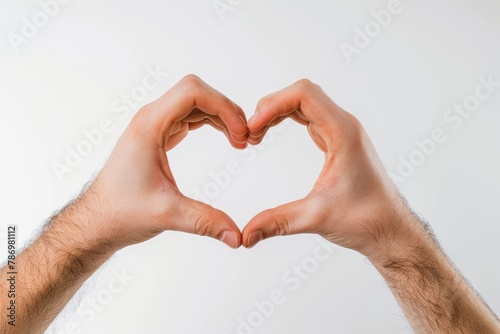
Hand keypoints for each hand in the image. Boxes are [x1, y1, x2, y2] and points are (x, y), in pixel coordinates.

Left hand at [78, 75, 247, 249]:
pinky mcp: (158, 136)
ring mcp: (153, 126)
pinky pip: (189, 117)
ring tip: (240, 140)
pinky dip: (211, 123)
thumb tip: (238, 238)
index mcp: (149, 126)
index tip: (240, 133)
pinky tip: (225, 138)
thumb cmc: (121, 213)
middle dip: (225, 109)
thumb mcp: (167, 215)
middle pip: (196, 92)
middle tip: (245, 137)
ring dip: (220, 115)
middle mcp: (150, 119)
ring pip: (194, 103)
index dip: (223, 106)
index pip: (192, 92)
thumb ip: (206, 222)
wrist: (97, 221)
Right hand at [242, 79, 408, 256]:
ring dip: (278, 112)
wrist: (391, 229)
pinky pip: (309, 117)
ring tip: (256, 133)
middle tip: (250, 133)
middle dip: (271, 106)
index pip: (303, 94)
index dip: (272, 105)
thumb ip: (277, 222)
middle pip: (302, 94)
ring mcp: (342, 132)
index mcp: (343, 133)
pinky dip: (287, 119)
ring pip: (305, 103)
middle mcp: (344, 125)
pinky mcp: (338, 141)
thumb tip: (245, 235)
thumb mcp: (316, 218)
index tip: (253, 127)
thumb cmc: (366, 220)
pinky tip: (272, 133)